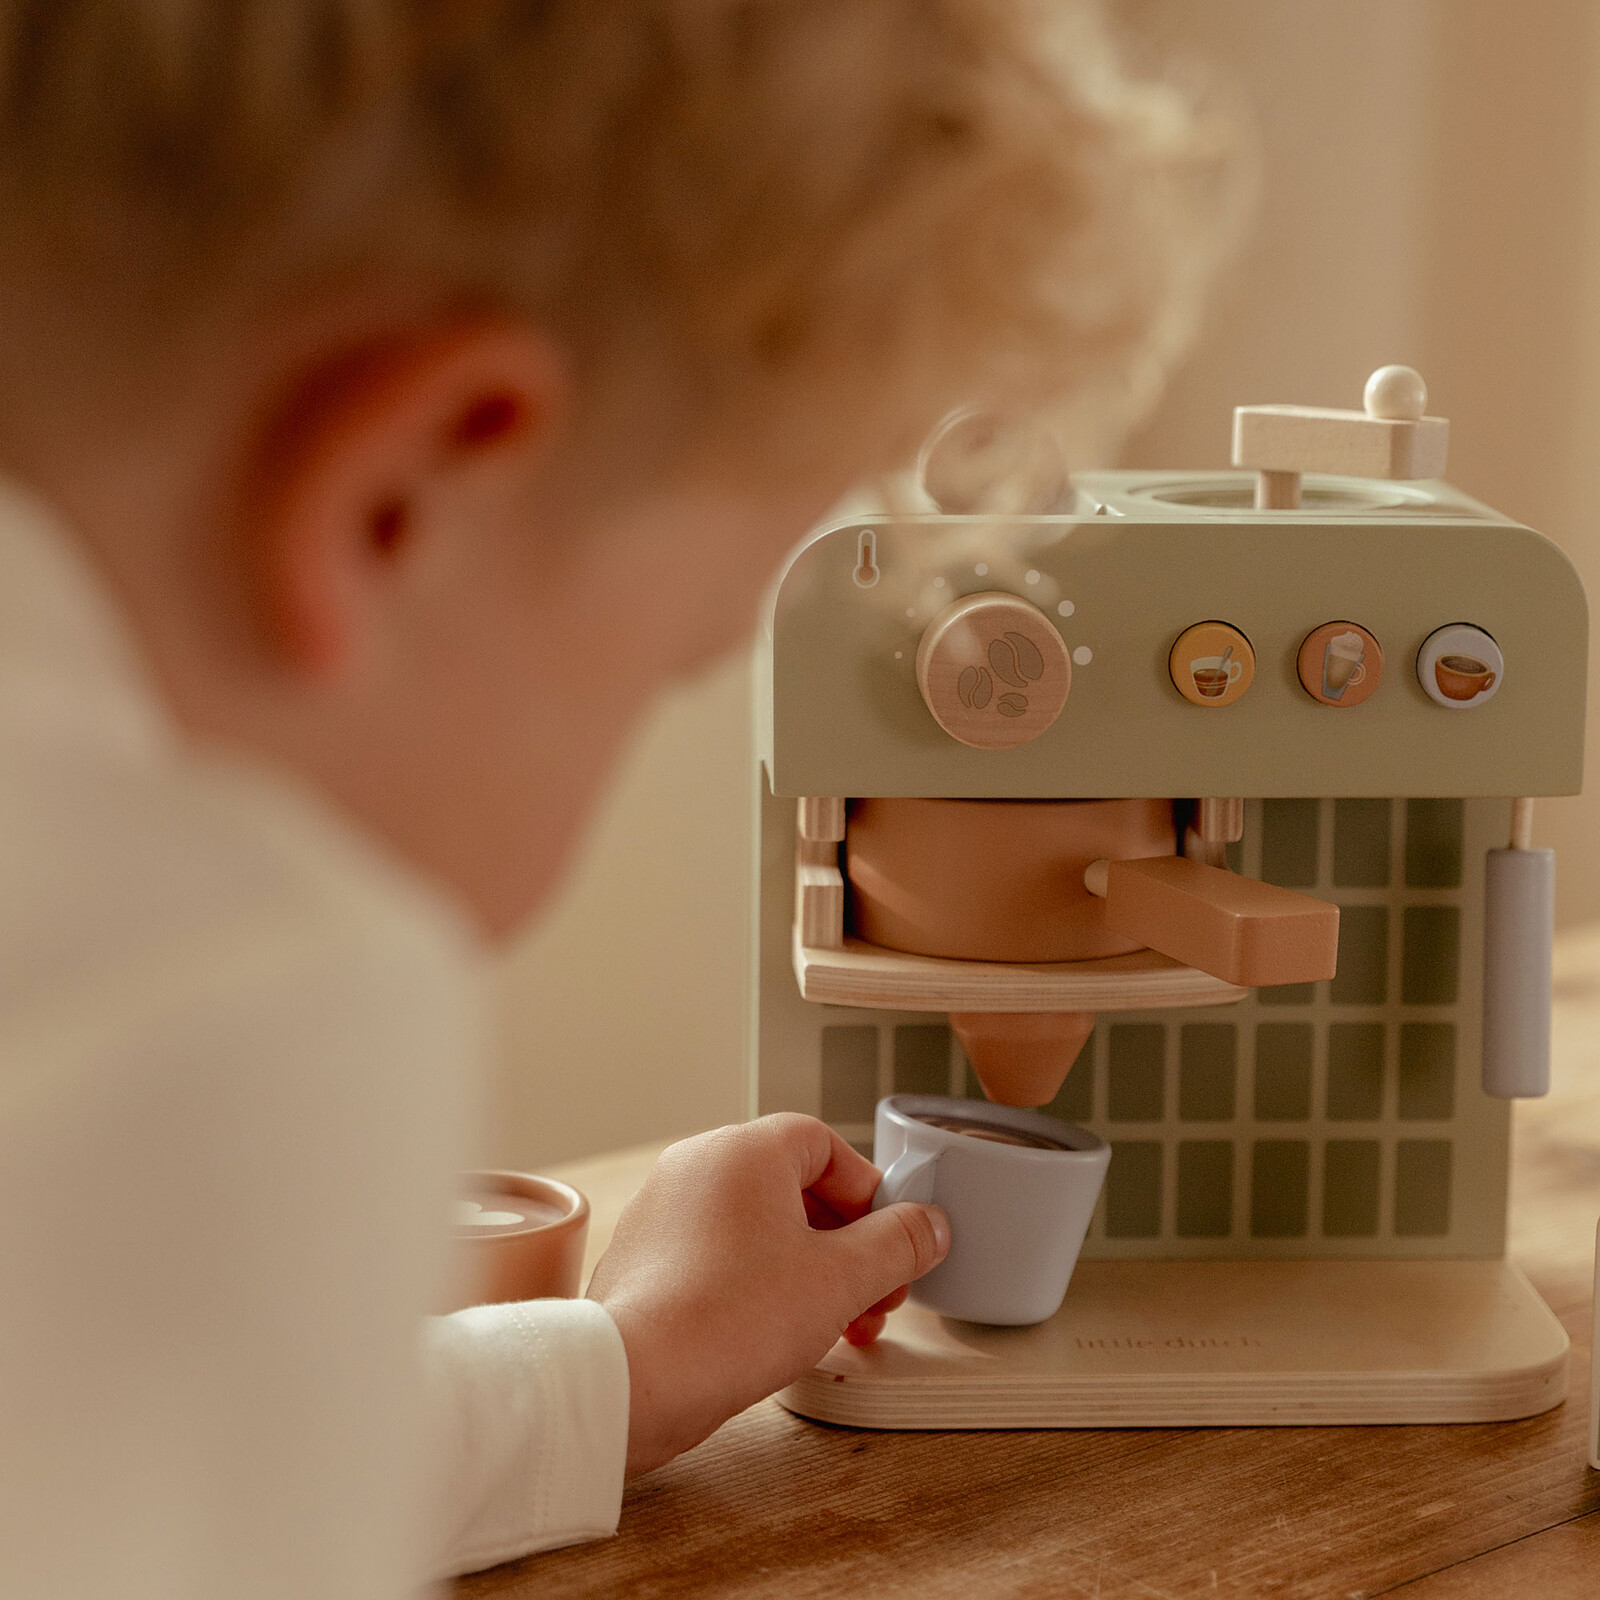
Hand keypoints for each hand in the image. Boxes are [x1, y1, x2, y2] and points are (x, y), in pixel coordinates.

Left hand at [585, 1113, 948, 1475]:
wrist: (633, 1380)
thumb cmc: (728, 1319)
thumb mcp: (841, 1280)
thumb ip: (897, 1245)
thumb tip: (929, 1226)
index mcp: (744, 1150)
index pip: (826, 1146)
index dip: (869, 1197)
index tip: (892, 1246)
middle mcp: (697, 1166)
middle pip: (794, 1188)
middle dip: (846, 1247)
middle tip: (874, 1298)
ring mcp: (663, 1211)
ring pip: (757, 1227)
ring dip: (807, 1271)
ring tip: (835, 1329)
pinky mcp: (644, 1258)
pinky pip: (718, 1256)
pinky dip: (757, 1285)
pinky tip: (777, 1336)